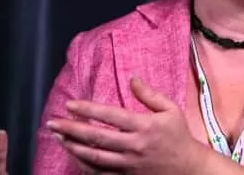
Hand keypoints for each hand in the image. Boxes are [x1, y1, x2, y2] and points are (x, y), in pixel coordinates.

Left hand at [46, 77, 203, 173]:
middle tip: (53, 122)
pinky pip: (101, 174)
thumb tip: (132, 78)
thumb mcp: (171, 110)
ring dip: (73, 147)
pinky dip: (85, 165)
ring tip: (58, 137)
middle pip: (97, 138)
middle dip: (72, 129)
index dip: (88, 110)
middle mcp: (134, 146)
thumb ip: (149, 94)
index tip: (70, 105)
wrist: (190, 170)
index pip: (110, 116)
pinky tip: (74, 155)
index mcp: (144, 126)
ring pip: (95, 158)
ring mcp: (129, 165)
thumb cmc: (179, 136)